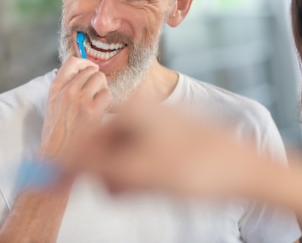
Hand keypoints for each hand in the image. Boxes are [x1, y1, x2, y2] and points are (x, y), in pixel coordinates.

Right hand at [37, 57, 111, 163]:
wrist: (57, 154)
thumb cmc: (57, 133)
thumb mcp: (53, 105)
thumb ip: (65, 89)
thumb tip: (82, 75)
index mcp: (56, 88)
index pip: (72, 62)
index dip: (85, 63)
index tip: (90, 70)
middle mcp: (68, 90)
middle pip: (91, 70)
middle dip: (96, 80)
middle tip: (95, 94)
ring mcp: (80, 99)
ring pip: (101, 79)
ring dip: (103, 89)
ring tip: (98, 103)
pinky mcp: (92, 110)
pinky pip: (107, 94)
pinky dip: (107, 102)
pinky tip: (101, 112)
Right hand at [72, 103, 282, 199]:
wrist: (245, 170)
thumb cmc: (195, 166)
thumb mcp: (138, 170)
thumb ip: (92, 166)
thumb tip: (56, 164)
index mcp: (129, 110)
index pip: (82, 136)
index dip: (68, 165)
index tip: (55, 188)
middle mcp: (139, 113)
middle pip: (101, 147)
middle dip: (106, 173)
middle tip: (125, 190)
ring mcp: (154, 126)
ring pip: (120, 157)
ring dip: (124, 178)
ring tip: (148, 188)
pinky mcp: (166, 141)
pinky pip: (139, 160)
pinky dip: (140, 176)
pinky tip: (157, 184)